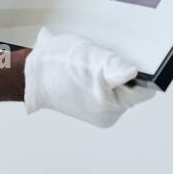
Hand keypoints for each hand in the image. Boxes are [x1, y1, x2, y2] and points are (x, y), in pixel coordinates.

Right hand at [22, 27, 155, 126]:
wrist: (30, 73)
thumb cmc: (57, 65)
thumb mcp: (89, 59)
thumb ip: (113, 67)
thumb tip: (133, 72)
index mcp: (110, 109)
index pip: (142, 90)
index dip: (141, 73)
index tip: (134, 60)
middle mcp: (107, 114)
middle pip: (132, 88)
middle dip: (121, 71)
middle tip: (102, 59)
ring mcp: (99, 110)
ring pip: (118, 86)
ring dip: (110, 71)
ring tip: (91, 63)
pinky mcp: (92, 103)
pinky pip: (107, 87)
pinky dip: (101, 75)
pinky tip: (87, 68)